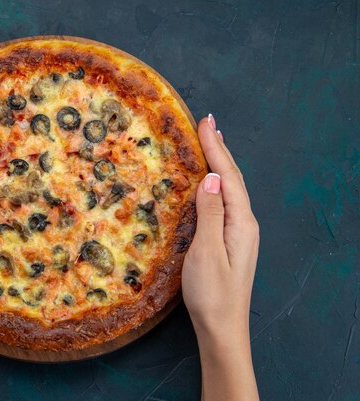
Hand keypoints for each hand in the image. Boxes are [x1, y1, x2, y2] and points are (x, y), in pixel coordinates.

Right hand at [182, 114, 259, 400]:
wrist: (222, 328)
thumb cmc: (212, 293)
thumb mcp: (207, 251)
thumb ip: (209, 213)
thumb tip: (210, 178)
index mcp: (240, 222)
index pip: (228, 176)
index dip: (216, 148)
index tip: (205, 122)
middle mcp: (244, 223)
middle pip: (233, 179)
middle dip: (220, 150)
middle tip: (208, 124)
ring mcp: (239, 233)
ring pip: (230, 190)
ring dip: (220, 165)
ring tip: (210, 144)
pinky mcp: (230, 242)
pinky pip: (224, 203)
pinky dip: (216, 185)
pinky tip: (209, 184)